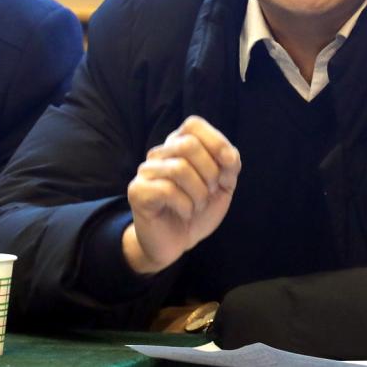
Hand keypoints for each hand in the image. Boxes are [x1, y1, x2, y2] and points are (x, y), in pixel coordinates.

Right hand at [123, 116, 240, 273]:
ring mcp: (146, 171)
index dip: (216, 142)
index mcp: (179, 145)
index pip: (193, 124)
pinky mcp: (137, 191)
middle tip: (210, 191)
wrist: (175, 242)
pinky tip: (185, 213)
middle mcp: (160, 153)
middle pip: (188, 144)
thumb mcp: (223, 185)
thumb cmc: (198, 208)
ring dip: (199, 193)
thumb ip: (229, 165)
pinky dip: (186, 206)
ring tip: (197, 205)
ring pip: (179, 168)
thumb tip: (229, 156)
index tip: (229, 166)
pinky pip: (167, 190)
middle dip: (210, 171)